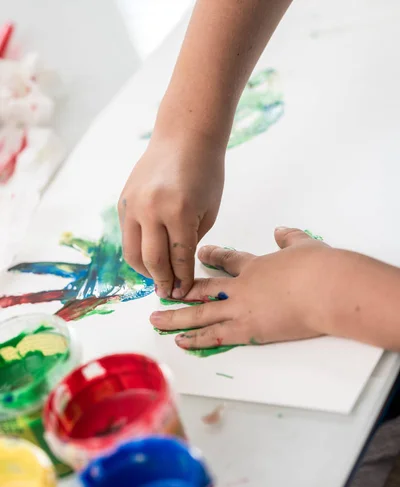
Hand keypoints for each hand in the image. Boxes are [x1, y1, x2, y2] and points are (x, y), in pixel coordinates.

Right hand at [118, 130, 224, 298]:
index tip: (184, 294)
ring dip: (145, 271)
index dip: (182, 280)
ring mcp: (133, 205)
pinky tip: (150, 256)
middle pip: (153, 261)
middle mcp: (152, 209)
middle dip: (162, 282)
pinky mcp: (123, 202)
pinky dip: (138, 251)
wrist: (183, 138)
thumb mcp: (208, 211)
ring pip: (132, 253)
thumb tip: (177, 268)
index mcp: (179, 212)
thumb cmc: (205, 173)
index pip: (179, 258)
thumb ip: (190, 241)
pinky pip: (127, 236)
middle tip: (168, 293)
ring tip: (158, 277)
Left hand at [150, 227, 337, 347]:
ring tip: (155, 320)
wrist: (326, 288)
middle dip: (181, 290)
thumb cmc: (319, 267)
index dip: (213, 256)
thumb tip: (281, 230)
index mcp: (256, 266)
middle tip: (162, 291)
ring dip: (175, 317)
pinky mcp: (248, 331)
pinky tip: (180, 341)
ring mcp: (241, 309)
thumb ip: (289, 238)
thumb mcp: (304, 245)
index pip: (229, 260)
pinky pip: (214, 336)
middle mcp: (241, 287)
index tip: (202, 254)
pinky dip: (195, 339)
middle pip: (203, 288)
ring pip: (200, 313)